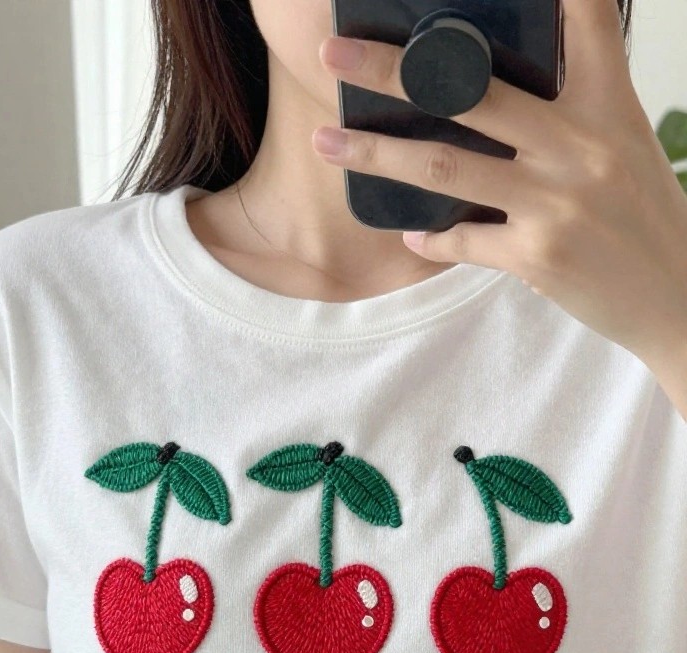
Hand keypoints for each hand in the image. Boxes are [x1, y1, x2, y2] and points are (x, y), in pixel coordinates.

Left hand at [313, 0, 686, 370]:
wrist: (676, 297)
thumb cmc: (644, 217)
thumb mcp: (622, 146)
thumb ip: (569, 115)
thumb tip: (490, 99)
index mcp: (607, 106)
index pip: (585, 20)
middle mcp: (580, 146)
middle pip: (472, 92)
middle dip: (394, 71)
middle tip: (334, 54)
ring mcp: (555, 203)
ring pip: (445, 168)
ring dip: (376, 155)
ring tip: (327, 144)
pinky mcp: (537, 256)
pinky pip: (463, 241)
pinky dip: (430, 239)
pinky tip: (410, 234)